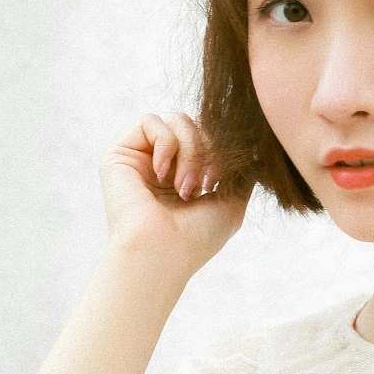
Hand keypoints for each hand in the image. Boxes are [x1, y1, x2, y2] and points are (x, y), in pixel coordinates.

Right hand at [100, 111, 248, 278]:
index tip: (218, 181)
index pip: (208, 137)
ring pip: (176, 120)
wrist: (162, 252)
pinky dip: (166, 143)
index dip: (219, 150)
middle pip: (195, 124)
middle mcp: (162, 165)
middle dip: (206, 150)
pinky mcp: (120, 154)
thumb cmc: (196, 237)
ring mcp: (141, 158)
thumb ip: (241, 174)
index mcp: (185, 175)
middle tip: (203, 184)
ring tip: (183, 186)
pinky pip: (150, 121)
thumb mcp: (231, 203)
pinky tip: (162, 173)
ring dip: (189, 151)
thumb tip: (253, 149)